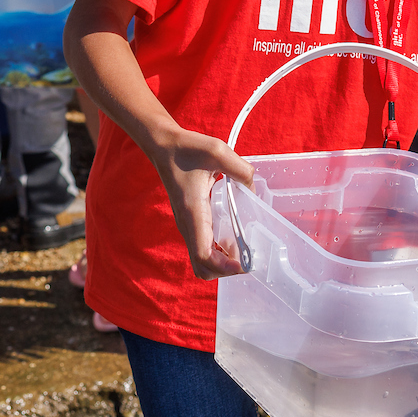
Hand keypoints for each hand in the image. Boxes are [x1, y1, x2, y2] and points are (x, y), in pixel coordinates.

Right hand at [145, 129, 256, 280]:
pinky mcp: (191, 222)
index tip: (244, 263)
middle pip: (203, 268)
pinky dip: (218, 253)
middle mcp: (188, 225)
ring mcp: (188, 226)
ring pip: (202, 261)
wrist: (164, 146)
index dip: (224, 267)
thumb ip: (240, 168)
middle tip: (248, 258)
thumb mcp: (217, 151)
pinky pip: (203, 248)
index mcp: (193, 213)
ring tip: (244, 251)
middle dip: (225, 270)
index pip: (204, 255)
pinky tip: (234, 238)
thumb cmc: (187, 149)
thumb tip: (253, 188)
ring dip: (222, 263)